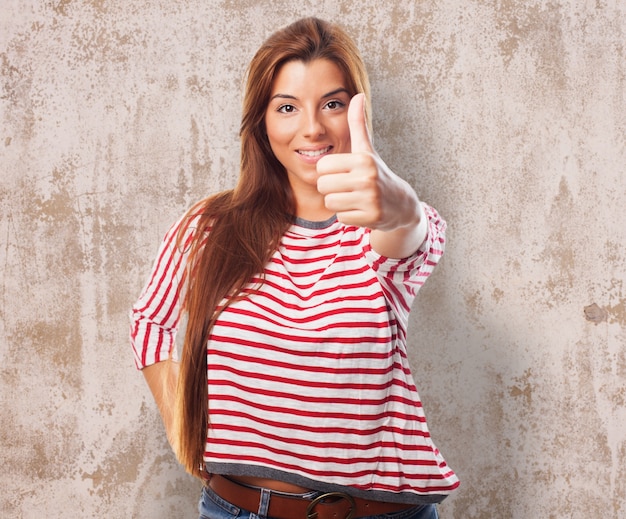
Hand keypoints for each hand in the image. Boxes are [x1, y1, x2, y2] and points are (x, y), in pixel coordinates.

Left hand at [316, 93, 419, 232]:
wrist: (401, 204)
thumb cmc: (377, 173)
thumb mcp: (367, 149)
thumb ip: (357, 123)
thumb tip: (357, 95)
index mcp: (362, 159)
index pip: (322, 167)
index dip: (328, 172)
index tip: (342, 173)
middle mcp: (367, 178)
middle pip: (323, 186)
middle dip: (331, 188)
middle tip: (347, 187)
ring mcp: (370, 199)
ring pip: (330, 203)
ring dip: (339, 203)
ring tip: (354, 198)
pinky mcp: (371, 217)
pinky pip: (341, 217)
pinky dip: (349, 215)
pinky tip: (361, 209)